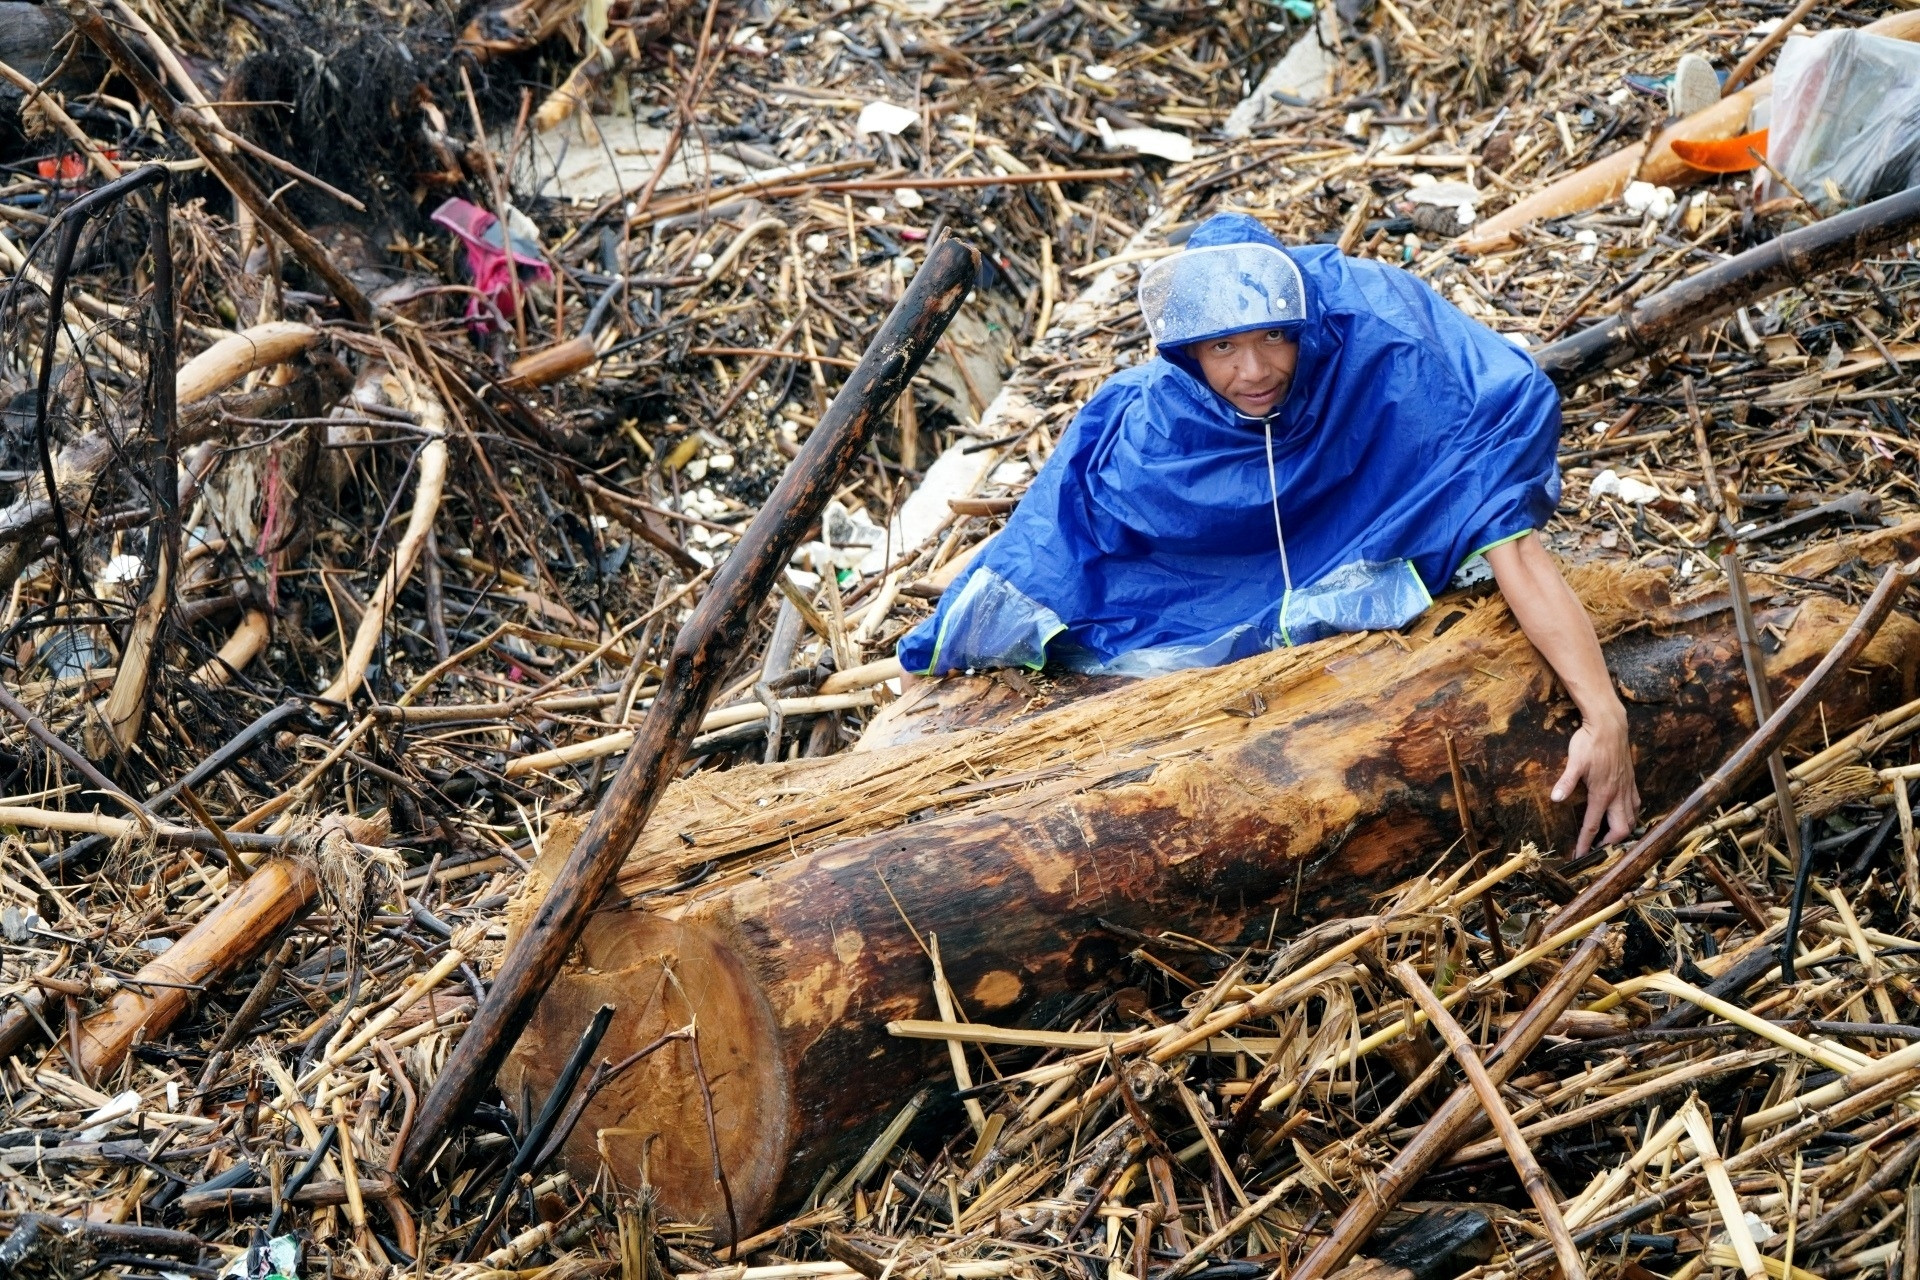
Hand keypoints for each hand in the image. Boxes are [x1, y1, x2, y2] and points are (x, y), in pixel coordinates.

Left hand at [1551, 707, 1639, 859]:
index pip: (1593, 826)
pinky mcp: (1631, 781)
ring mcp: (1627, 788)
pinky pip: (1636, 805)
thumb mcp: (1574, 762)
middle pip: (1620, 830)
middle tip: (1597, 849)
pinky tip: (1622, 815)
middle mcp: (1618, 795)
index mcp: (1602, 794)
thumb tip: (1555, 798)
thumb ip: (1566, 782)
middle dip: (1610, 844)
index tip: (1580, 856)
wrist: (1610, 725)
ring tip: (1609, 837)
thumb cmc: (1590, 742)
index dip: (1586, 844)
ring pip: (1631, 819)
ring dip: (1622, 831)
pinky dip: (1631, 815)